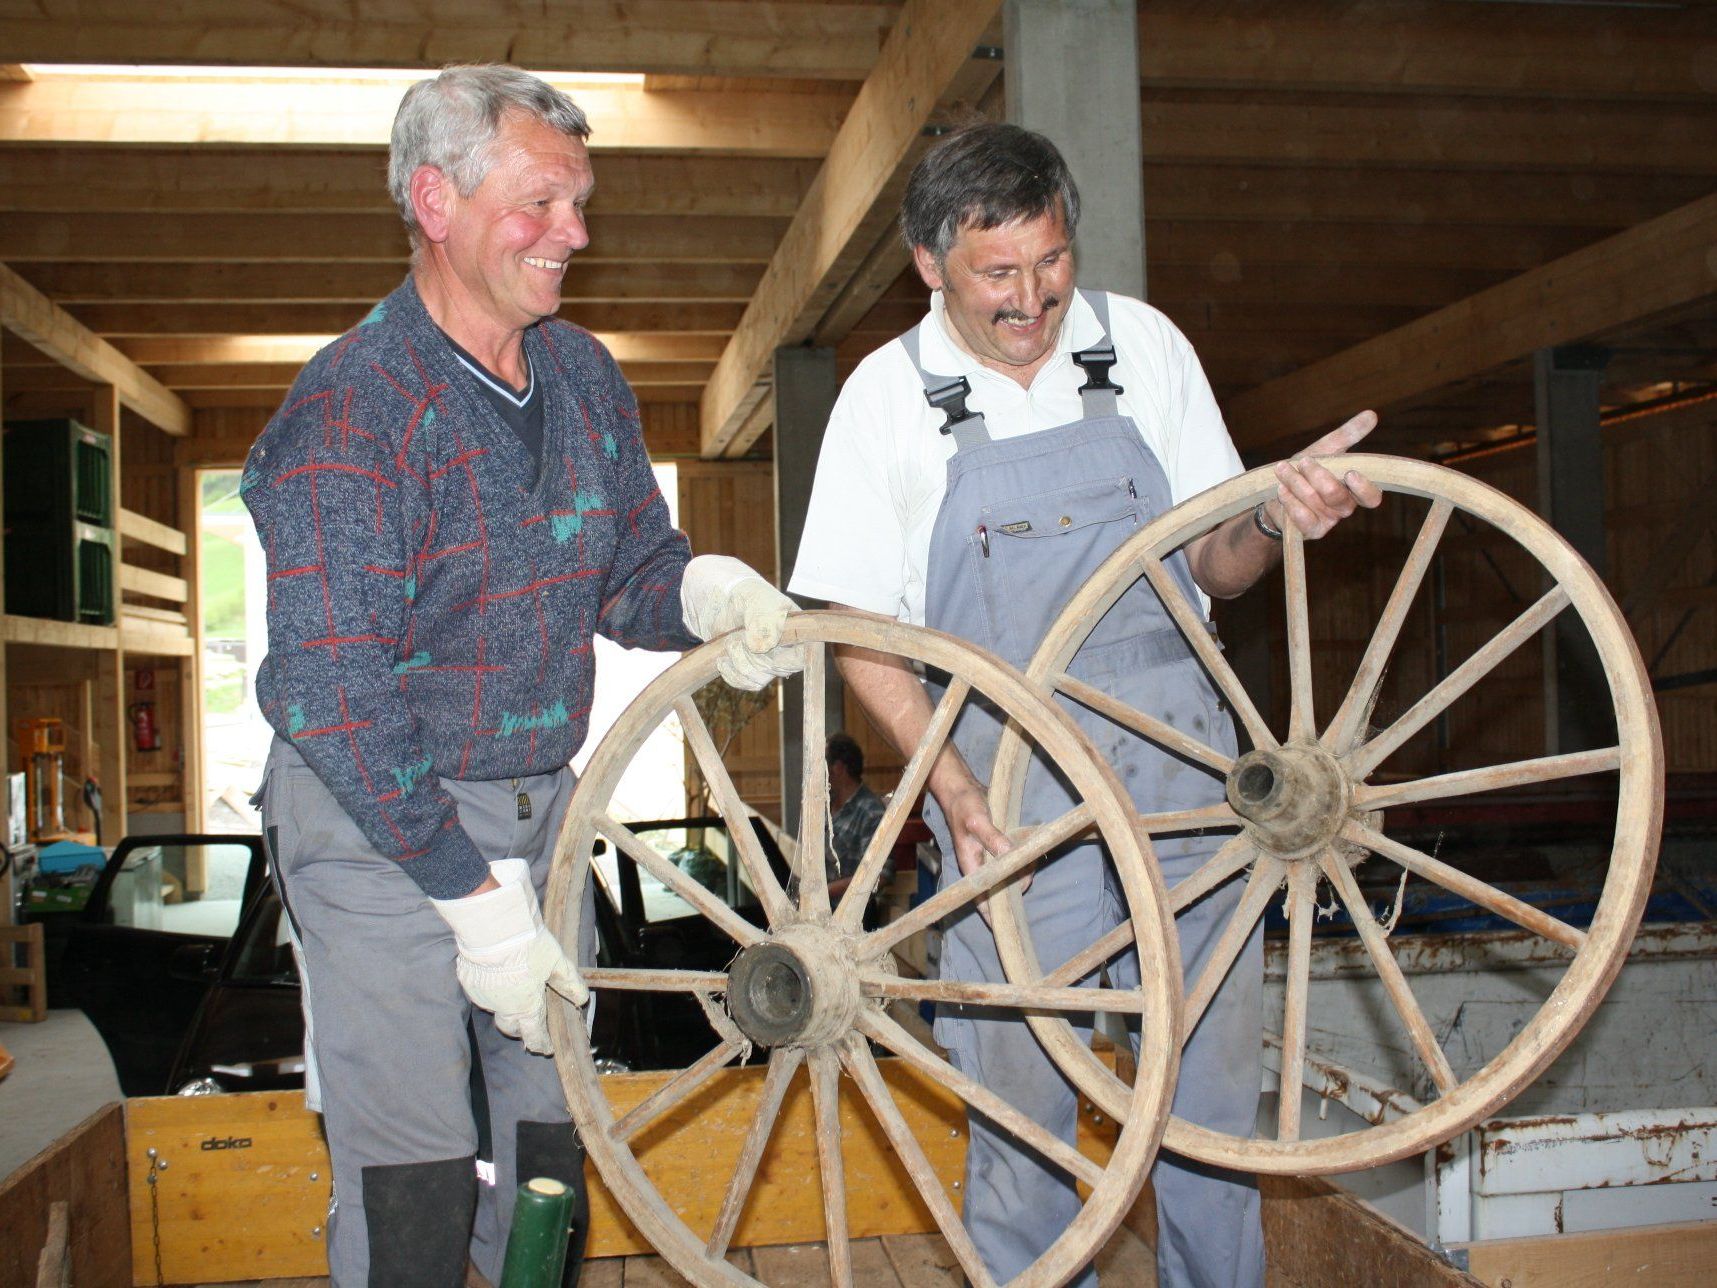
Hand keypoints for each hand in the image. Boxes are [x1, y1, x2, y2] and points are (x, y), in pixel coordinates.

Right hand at [431, 859, 585, 1054]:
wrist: (493, 928)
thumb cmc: (528, 946)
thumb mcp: (556, 962)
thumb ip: (568, 982)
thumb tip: (581, 998)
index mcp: (526, 1007)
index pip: (534, 1034)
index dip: (541, 1043)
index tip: (545, 1048)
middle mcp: (501, 1007)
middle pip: (510, 1027)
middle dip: (520, 1029)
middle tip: (528, 1022)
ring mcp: (482, 996)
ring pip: (495, 1008)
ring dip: (504, 1005)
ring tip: (514, 990)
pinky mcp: (469, 982)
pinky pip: (481, 992)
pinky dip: (491, 988)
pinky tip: (497, 974)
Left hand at [681, 554, 805, 689]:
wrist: (726, 603)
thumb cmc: (749, 598)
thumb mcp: (759, 602)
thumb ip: (764, 620)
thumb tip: (762, 647)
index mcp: (798, 634)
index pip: (802, 657)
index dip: (785, 659)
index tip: (766, 649)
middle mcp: (787, 652)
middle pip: (776, 669)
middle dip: (753, 655)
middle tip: (738, 636)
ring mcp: (769, 664)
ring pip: (759, 679)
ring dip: (739, 662)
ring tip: (729, 642)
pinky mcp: (752, 672)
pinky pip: (745, 683)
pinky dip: (731, 674)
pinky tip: (722, 660)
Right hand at [937, 778, 1021, 924]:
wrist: (962, 789)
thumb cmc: (964, 806)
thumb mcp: (977, 821)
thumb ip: (993, 838)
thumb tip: (1009, 856)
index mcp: (971, 866)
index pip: (981, 899)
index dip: (992, 916)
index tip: (1006, 929)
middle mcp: (981, 865)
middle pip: (1001, 889)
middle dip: (1016, 887)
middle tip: (1028, 876)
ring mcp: (990, 857)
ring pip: (1010, 874)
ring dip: (1023, 871)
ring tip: (1031, 859)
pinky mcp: (999, 847)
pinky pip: (1014, 860)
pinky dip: (1024, 858)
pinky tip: (1031, 850)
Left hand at [1266, 410, 1384, 538]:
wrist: (1274, 493)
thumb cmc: (1304, 472)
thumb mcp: (1324, 451)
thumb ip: (1346, 436)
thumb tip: (1372, 415)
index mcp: (1353, 489)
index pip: (1372, 497)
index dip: (1364, 488)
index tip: (1350, 473)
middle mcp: (1343, 506)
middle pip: (1337, 496)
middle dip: (1318, 476)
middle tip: (1303, 461)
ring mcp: (1328, 520)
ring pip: (1315, 502)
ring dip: (1296, 482)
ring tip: (1282, 469)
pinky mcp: (1310, 530)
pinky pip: (1303, 517)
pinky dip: (1290, 500)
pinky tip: (1281, 489)